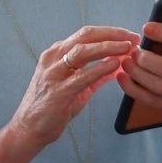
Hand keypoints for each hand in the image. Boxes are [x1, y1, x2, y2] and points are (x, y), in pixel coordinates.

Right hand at [0, 25, 134, 162]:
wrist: (29, 129)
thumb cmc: (51, 108)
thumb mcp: (75, 87)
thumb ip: (94, 76)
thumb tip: (116, 67)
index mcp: (56, 54)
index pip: (86, 35)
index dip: (110, 32)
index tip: (129, 35)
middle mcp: (53, 58)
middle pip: (85, 36)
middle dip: (112, 34)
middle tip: (133, 37)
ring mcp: (53, 73)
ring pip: (83, 51)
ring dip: (108, 47)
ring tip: (127, 47)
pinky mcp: (58, 91)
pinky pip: (82, 76)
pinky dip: (100, 68)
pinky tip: (115, 65)